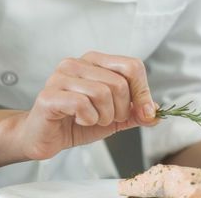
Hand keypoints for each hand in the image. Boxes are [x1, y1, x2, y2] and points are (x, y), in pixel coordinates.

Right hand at [14, 52, 157, 160]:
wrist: (44, 137)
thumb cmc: (75, 121)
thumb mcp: (114, 117)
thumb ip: (135, 112)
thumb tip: (156, 111)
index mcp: (95, 62)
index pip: (132, 66)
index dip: (143, 92)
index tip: (144, 112)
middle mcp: (77, 64)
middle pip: (120, 83)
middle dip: (121, 110)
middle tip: (108, 119)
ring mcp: (60, 77)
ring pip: (102, 93)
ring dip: (104, 116)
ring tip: (92, 119)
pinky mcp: (50, 95)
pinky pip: (82, 104)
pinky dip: (88, 119)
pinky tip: (78, 120)